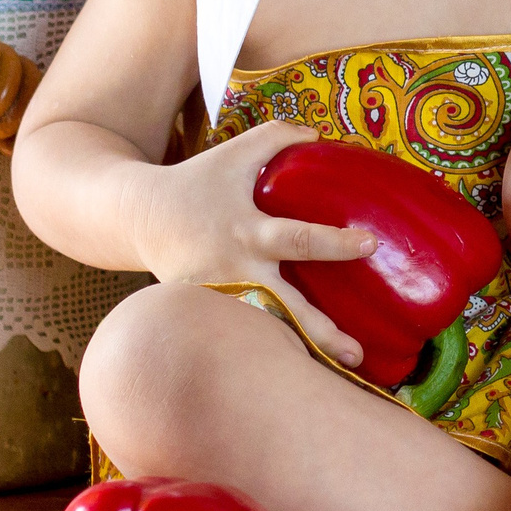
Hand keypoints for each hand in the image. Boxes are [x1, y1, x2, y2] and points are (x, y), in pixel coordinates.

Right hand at [130, 119, 375, 365]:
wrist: (140, 217)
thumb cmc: (196, 181)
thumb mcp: (235, 153)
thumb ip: (276, 137)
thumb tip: (320, 135)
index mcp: (248, 231)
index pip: (298, 238)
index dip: (334, 243)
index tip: (370, 245)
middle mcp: (236, 271)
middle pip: (284, 307)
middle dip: (321, 331)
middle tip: (357, 353)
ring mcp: (220, 299)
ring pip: (264, 331)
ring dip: (300, 353)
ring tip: (341, 376)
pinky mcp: (208, 314)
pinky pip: (245, 335)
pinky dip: (271, 352)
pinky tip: (302, 374)